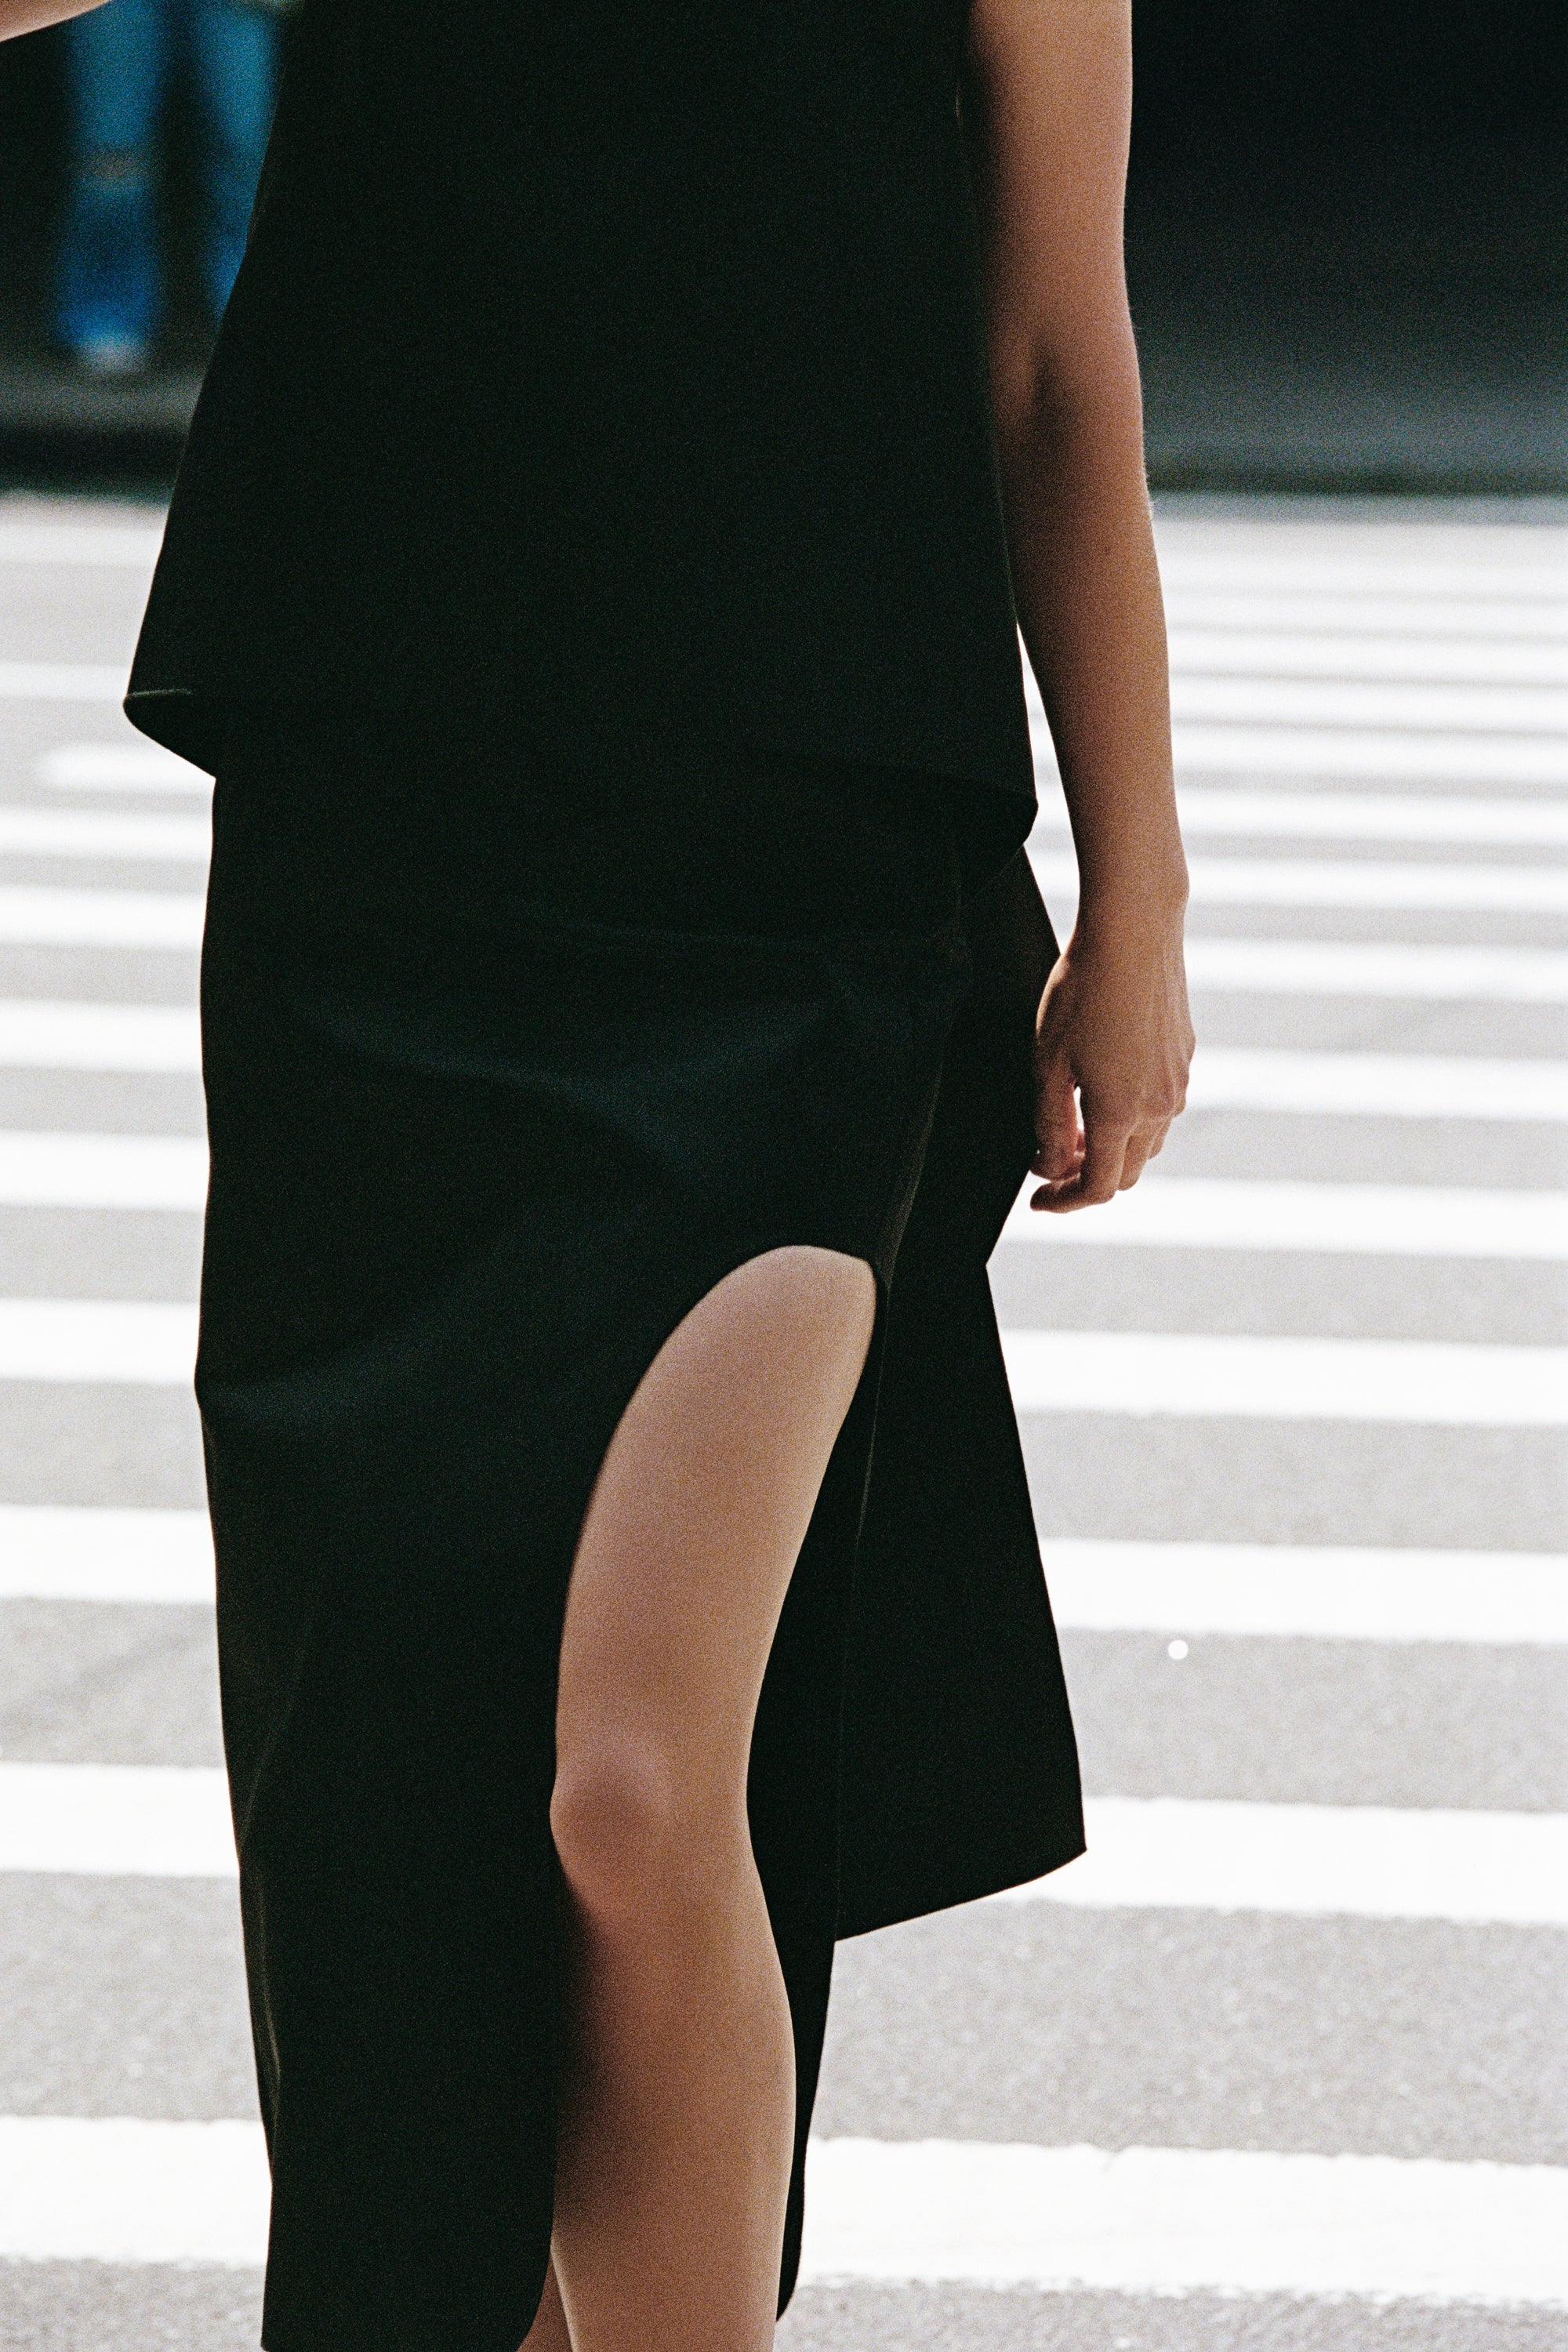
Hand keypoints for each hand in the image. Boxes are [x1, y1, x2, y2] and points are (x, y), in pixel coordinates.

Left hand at [1029, 913, 1193, 1209]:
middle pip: (1126, 1173)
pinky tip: (1104, 1089)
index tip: (1038, 1199)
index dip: (1064, 1202)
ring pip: (1147, 1143)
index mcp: (1121, 1114)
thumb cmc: (1083, 991)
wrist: (1134, 931)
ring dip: (1111, 1150)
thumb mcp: (1046, 1063)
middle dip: (1086, 1179)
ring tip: (1074, 1127)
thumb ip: (1048, 1124)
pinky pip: (1161, 1109)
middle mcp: (1160, 1107)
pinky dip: (1131, 1120)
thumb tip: (1049, 1167)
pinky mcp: (1186, 1058)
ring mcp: (1178, 1083)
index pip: (1098, 1187)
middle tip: (1049, 1164)